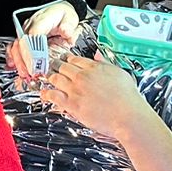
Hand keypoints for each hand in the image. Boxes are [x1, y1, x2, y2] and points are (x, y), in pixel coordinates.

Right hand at [7, 1, 82, 79]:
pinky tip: (13, 66)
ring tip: (24, 73)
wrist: (58, 12)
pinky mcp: (23, 39)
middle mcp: (31, 25)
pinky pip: (13, 48)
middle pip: (22, 42)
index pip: (34, 34)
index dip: (34, 49)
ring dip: (19, 61)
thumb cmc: (63, 16)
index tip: (37, 61)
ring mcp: (25, 32)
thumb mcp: (70, 18)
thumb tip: (65, 30)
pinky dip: (12, 58)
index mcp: (43, 19)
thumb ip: (68, 25)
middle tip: (31, 71)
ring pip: (16, 46)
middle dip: (25, 59)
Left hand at [39, 53, 153, 141]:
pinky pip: (54, 95)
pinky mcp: (72, 104)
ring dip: (49, 77)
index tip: (63, 59)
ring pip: (55, 78)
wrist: (127, 115)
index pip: (74, 59)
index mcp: (94, 67)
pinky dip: (47, 93)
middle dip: (55, 65)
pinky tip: (44, 94)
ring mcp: (76, 89)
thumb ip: (106, 63)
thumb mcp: (120, 73)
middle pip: (62, 66)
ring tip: (46, 78)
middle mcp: (83, 76)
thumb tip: (98, 55)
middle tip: (51, 67)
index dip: (66, 58)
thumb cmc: (127, 97)